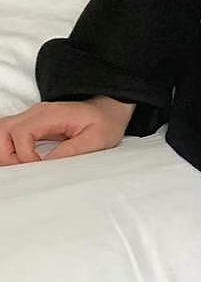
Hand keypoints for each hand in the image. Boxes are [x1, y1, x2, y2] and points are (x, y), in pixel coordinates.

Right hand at [0, 97, 133, 165]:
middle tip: (25, 170)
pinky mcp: (31, 126)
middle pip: (3, 131)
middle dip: (7, 155)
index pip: (21, 133)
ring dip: (5, 153)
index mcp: (51, 114)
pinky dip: (9, 151)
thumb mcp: (98, 139)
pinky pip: (9, 136)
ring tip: (22, 168)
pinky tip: (22, 164)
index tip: (40, 168)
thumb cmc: (105, 123)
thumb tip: (48, 164)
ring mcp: (31, 118)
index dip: (25, 155)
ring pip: (2, 133)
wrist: (108, 111)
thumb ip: (73, 150)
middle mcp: (36, 113)